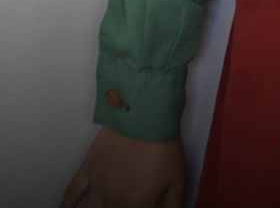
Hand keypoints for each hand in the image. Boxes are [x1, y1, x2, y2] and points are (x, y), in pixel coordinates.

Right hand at [60, 126, 185, 207]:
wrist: (147, 114)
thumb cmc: (163, 144)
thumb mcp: (178, 180)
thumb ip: (173, 207)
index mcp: (137, 206)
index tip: (144, 207)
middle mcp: (113, 200)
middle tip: (128, 202)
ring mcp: (98, 185)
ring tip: (105, 206)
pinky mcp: (88, 169)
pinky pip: (71, 194)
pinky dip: (66, 206)